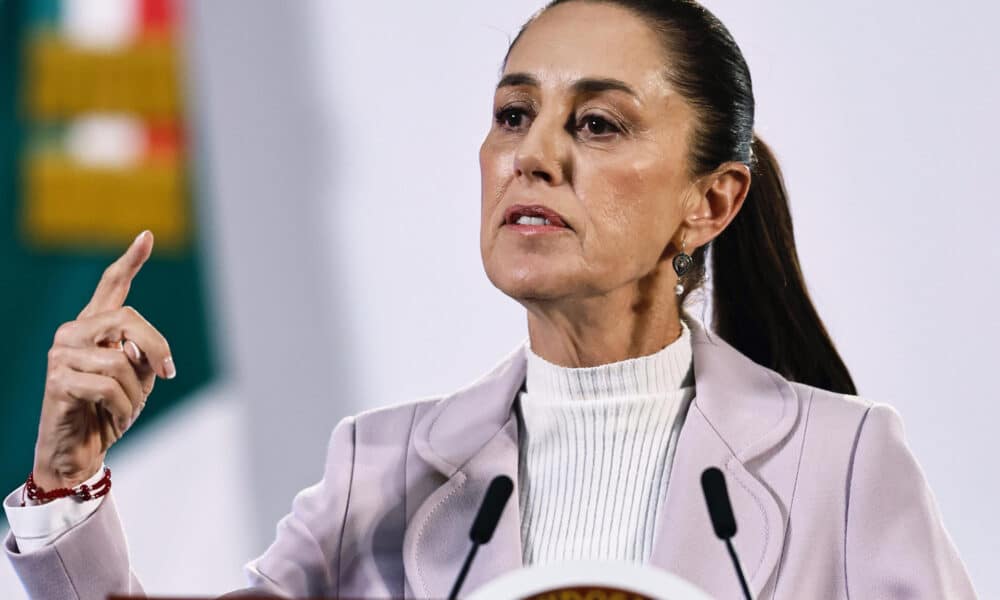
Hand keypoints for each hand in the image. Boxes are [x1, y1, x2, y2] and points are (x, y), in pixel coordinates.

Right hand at [32, 231, 175, 490]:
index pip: (111, 286)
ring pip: (121, 361)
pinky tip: (116, 418)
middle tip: (168, 374)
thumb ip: (142, 354)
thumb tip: (142, 347)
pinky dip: (123, 407)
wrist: (78, 451)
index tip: (147, 235)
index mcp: (94, 328)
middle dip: (156, 347)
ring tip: (125, 408)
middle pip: (127, 319)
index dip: (130, 261)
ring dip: (135, 393)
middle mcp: (72, 333)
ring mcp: (61, 354)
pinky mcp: (57, 380)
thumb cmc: (108, 413)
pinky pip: (108, 386)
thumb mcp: (136, 379)